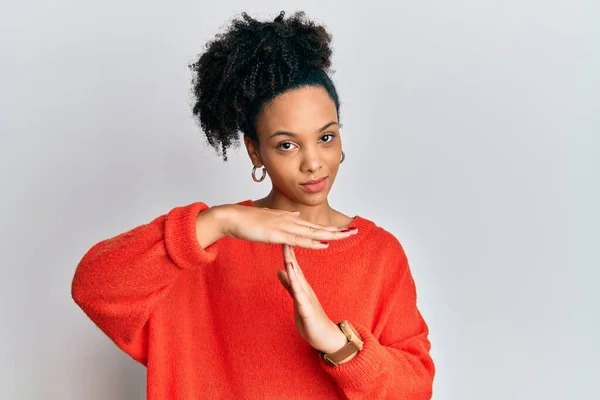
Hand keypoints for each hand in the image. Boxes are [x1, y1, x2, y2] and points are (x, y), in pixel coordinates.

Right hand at [219, 204, 357, 249]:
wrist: (232, 217)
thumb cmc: (248, 220)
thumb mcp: (270, 219)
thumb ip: (285, 218)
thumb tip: (297, 216)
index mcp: (290, 219)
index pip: (314, 225)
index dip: (330, 228)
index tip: (345, 229)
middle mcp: (291, 221)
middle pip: (319, 228)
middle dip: (338, 230)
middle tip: (356, 230)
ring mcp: (285, 227)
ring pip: (313, 233)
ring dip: (331, 235)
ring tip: (347, 235)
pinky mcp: (277, 235)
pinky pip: (298, 240)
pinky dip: (312, 243)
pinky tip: (324, 245)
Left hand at [277, 244, 348, 353]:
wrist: (326, 336)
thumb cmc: (311, 319)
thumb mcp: (296, 298)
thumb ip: (289, 284)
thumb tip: (279, 270)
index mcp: (302, 286)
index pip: (293, 265)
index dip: (286, 251)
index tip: (280, 236)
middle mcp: (305, 289)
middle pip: (295, 267)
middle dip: (289, 252)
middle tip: (284, 235)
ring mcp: (307, 299)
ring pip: (298, 280)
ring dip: (293, 266)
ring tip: (287, 253)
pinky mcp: (307, 310)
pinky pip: (300, 297)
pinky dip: (295, 286)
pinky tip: (292, 280)